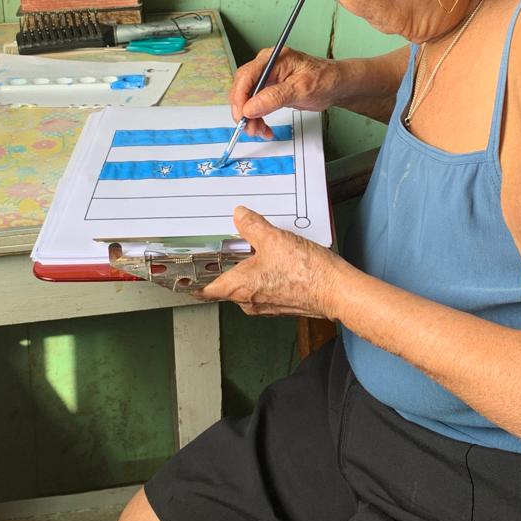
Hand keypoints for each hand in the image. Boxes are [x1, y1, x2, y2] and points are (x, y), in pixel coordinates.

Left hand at [193, 206, 344, 316]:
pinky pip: (265, 287)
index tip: (184, 270)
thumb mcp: (273, 239)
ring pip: (247, 285)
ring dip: (247, 268)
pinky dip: (264, 273)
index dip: (192, 278)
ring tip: (253, 245)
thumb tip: (239, 215)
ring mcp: (267, 304)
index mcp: (239, 288)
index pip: (204, 289)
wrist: (337, 291)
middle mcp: (249, 301)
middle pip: (227, 283)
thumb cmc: (304, 271)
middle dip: (225, 265)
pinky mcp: (283, 303)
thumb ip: (252, 226)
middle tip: (224, 244)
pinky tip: (275, 257)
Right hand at [229, 48, 341, 137]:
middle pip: (243, 88)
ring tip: (259, 131)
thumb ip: (275, 97)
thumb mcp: (301, 89)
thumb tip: (250, 107)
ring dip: (250, 118)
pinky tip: (263, 128)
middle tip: (250, 127)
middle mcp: (266, 66)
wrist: (336, 85)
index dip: (240, 96)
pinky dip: (257, 119)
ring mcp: (267, 79)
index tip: (242, 115)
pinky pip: (255, 105)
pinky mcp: (270, 90)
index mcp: (273, 58)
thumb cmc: (325, 79)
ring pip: (247, 99)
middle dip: (243, 110)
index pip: (246, 75)